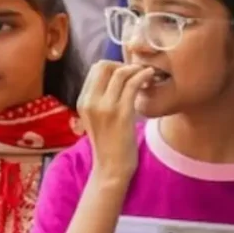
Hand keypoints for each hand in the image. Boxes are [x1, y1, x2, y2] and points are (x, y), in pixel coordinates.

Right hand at [77, 62, 153, 182]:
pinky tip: (151, 77)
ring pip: (120, 73)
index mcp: (83, 101)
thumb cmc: (109, 144)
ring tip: (148, 73)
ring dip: (137, 69)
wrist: (111, 168)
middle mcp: (90, 102)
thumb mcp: (97, 119)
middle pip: (105, 66)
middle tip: (137, 72)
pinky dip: (143, 76)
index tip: (127, 72)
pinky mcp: (121, 114)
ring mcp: (104, 108)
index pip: (95, 69)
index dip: (113, 65)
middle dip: (123, 64)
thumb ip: (101, 100)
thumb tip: (115, 79)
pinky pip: (133, 84)